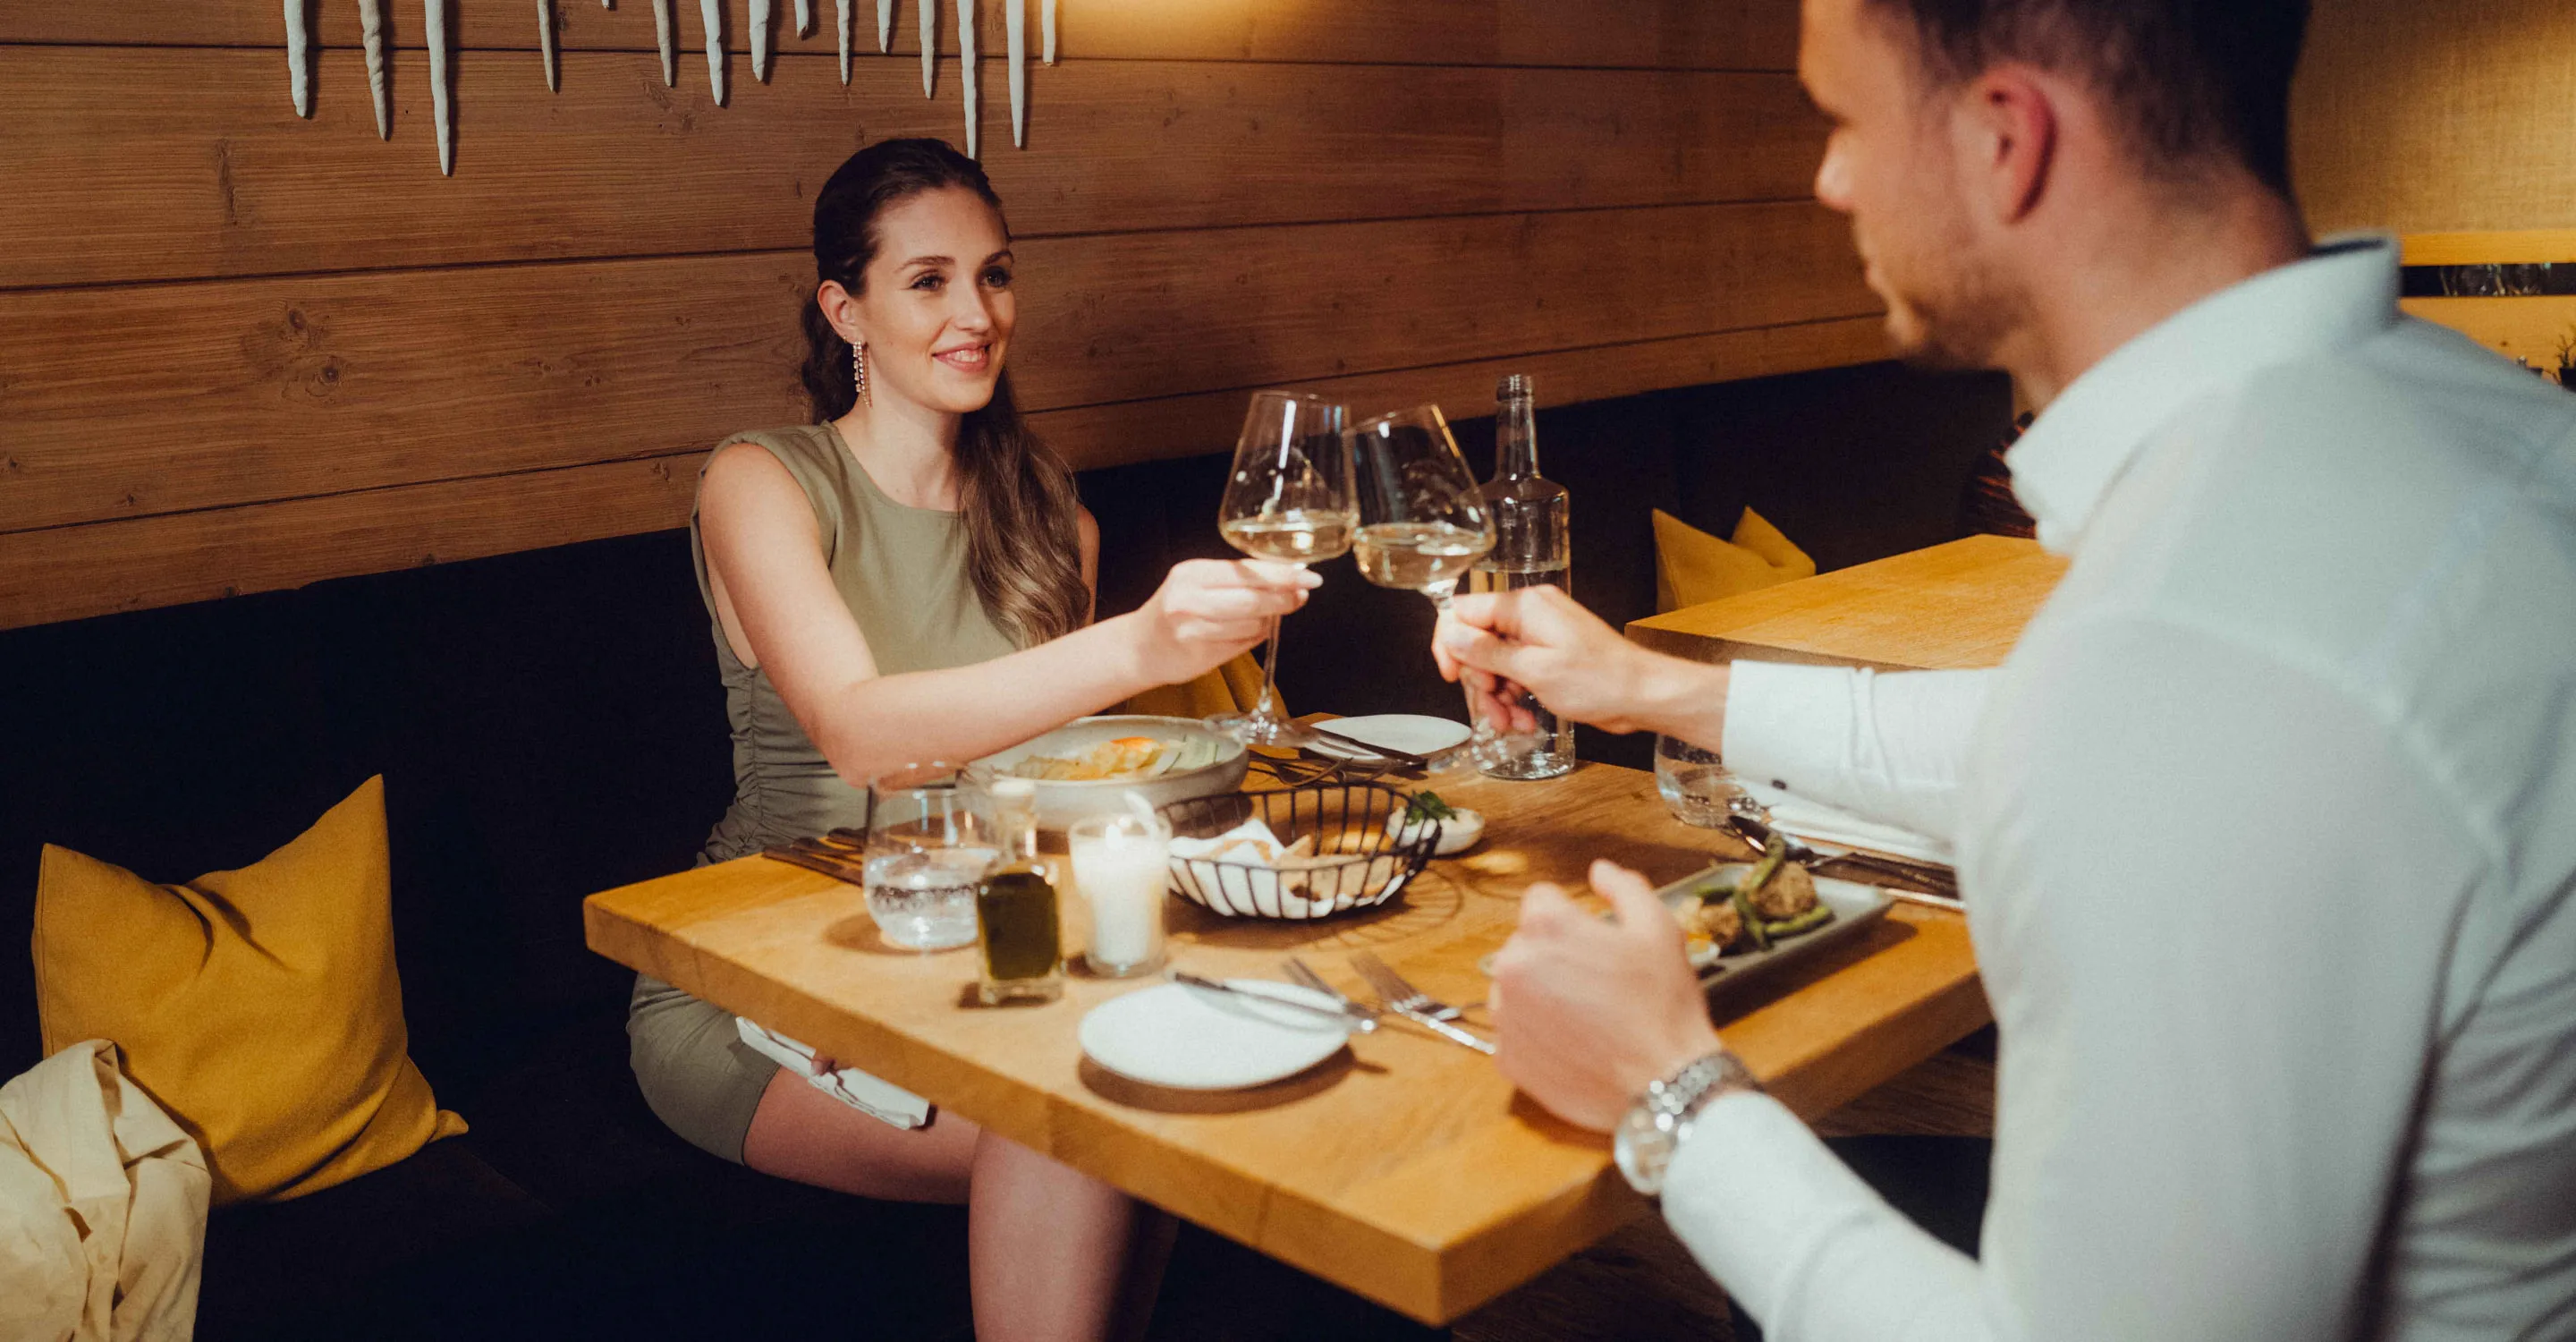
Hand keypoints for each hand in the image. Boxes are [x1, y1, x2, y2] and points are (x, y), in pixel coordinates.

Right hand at [1130, 558, 1317, 686]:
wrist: (1139, 648)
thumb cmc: (1174, 611)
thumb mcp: (1197, 583)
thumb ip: (1235, 579)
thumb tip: (1286, 578)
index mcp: (1192, 574)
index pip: (1246, 571)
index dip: (1282, 575)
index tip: (1309, 577)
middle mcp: (1190, 600)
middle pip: (1253, 598)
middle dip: (1284, 599)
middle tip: (1300, 597)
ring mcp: (1194, 630)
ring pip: (1251, 624)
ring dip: (1267, 621)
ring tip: (1265, 617)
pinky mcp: (1200, 656)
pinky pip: (1243, 644)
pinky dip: (1254, 637)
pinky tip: (1249, 632)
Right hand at [1435, 585, 1658, 733]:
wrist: (1642, 695)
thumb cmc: (1600, 680)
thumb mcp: (1534, 669)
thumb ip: (1488, 651)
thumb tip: (1451, 634)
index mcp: (1524, 606)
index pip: (1463, 610)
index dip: (1450, 643)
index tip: (1453, 675)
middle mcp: (1530, 614)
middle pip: (1478, 641)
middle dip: (1479, 679)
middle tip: (1491, 705)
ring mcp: (1540, 635)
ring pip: (1495, 663)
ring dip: (1496, 696)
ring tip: (1509, 723)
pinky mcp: (1549, 655)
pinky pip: (1516, 672)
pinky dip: (1515, 697)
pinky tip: (1524, 720)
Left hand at [1489, 860, 1723, 1131]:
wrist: (1665, 1085)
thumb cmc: (1663, 1005)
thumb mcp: (1660, 929)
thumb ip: (1625, 888)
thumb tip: (1599, 870)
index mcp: (1545, 926)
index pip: (1540, 901)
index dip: (1572, 918)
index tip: (1596, 941)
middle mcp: (1512, 965)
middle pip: (1525, 944)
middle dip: (1554, 955)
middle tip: (1598, 982)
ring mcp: (1505, 1015)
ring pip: (1516, 988)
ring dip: (1541, 994)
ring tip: (1587, 1015)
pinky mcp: (1506, 1058)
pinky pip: (1516, 1032)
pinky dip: (1538, 1035)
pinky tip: (1575, 1044)